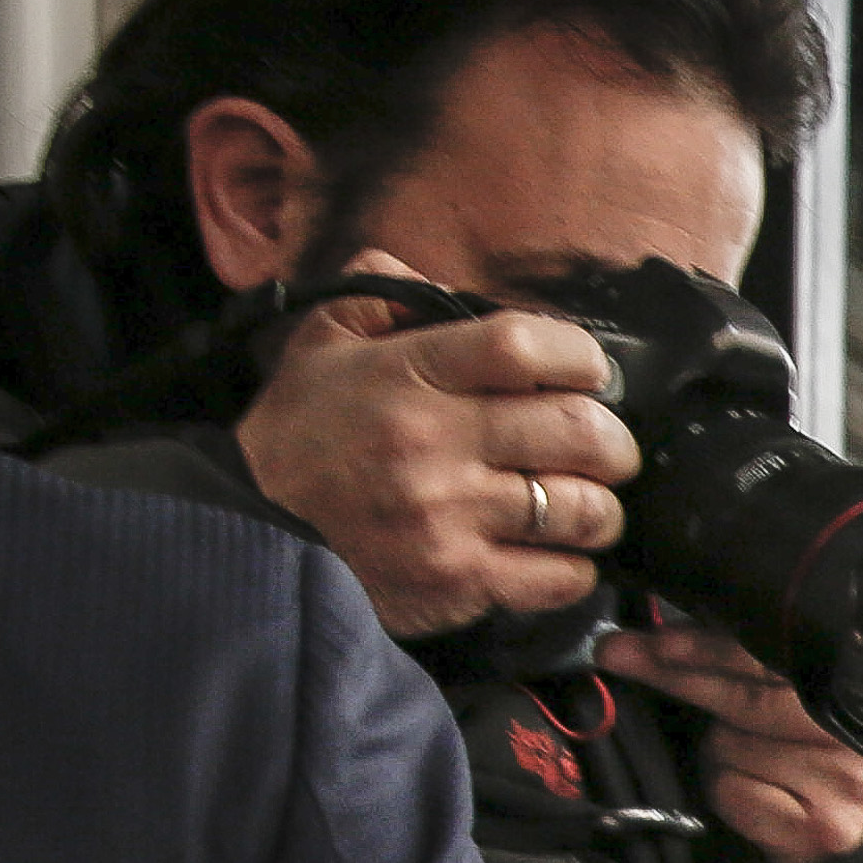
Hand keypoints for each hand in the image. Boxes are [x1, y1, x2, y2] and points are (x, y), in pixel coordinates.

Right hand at [232, 246, 641, 638]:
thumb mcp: (325, 341)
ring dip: (599, 507)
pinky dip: (573, 567)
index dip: (578, 357)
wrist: (251, 524)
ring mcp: (447, 517)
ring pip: (584, 510)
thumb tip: (440, 282)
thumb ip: (386, 295)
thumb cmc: (304, 431)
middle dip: (611, 441)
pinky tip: (551, 552)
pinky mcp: (457, 580)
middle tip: (601, 447)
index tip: (585, 372)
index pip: (525, 346)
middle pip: (579, 432)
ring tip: (580, 501)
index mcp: (408, 375)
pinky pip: (561, 577)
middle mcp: (432, 445)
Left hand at [595, 617, 862, 862]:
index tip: (656, 640)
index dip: (708, 647)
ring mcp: (848, 783)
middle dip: (678, 678)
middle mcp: (859, 735)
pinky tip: (756, 797)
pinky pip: (735, 792)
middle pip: (747, 700)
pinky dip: (729, 793)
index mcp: (854, 692)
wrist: (840, 843)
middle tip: (619, 654)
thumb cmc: (797, 762)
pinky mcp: (826, 826)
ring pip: (732, 748)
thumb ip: (742, 666)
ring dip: (719, 753)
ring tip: (746, 763)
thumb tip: (661, 635)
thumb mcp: (779, 703)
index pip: (770, 659)